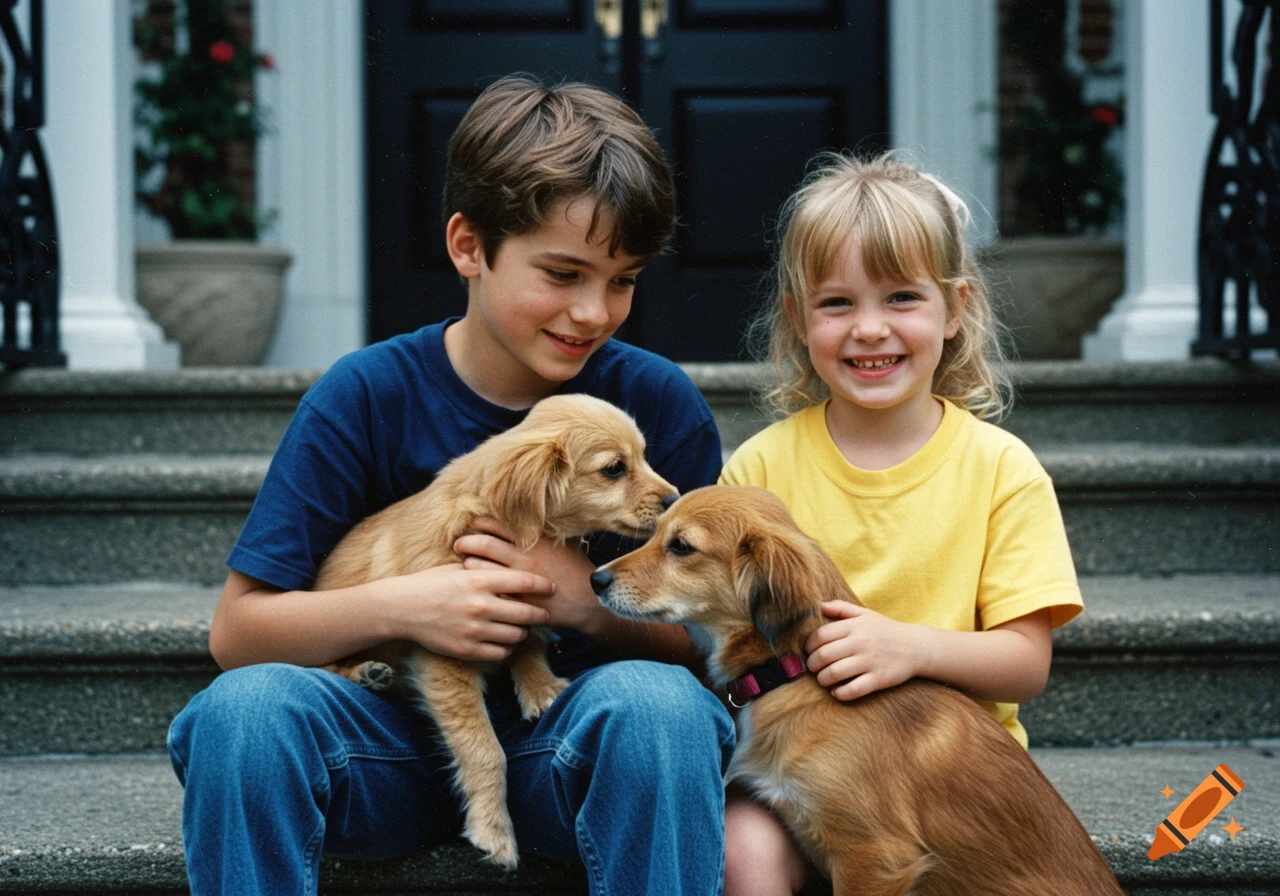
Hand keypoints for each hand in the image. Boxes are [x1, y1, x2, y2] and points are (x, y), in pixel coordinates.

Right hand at [384, 562, 555, 662]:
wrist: (402, 608)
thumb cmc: (432, 583)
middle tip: (545, 613)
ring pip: (516, 635)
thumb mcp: (459, 568)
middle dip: (541, 613)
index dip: (543, 585)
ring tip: (522, 626)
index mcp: (479, 580)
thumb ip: (487, 569)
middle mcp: (480, 606)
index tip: (551, 587)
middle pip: (527, 613)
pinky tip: (504, 640)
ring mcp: (474, 630)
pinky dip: (507, 647)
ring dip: (523, 631)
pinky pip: (500, 653)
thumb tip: (516, 568)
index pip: (524, 582)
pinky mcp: (467, 650)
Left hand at [454, 518, 603, 633]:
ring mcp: (518, 579)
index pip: (495, 524)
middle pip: (481, 543)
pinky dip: (479, 586)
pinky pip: (487, 589)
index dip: (479, 523)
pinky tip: (479, 586)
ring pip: (478, 567)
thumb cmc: (574, 569)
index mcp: (532, 539)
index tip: (472, 526)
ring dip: (468, 564)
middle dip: (465, 542)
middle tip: (459, 544)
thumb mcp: (560, 543)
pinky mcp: (515, 599)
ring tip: (466, 564)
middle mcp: (523, 556)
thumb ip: (538, 532)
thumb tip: (518, 521)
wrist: (588, 600)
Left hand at [803, 601, 922, 700]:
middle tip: (813, 668)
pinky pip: (853, 689)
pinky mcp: (879, 679)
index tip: (809, 651)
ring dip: (823, 679)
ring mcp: (870, 662)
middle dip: (812, 664)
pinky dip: (840, 693)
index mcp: (855, 626)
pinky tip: (837, 692)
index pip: (821, 635)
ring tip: (823, 680)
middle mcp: (861, 642)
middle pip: (824, 655)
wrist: (917, 647)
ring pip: (835, 673)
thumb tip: (818, 606)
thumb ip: (841, 608)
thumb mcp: (864, 614)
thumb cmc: (885, 630)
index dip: (809, 645)